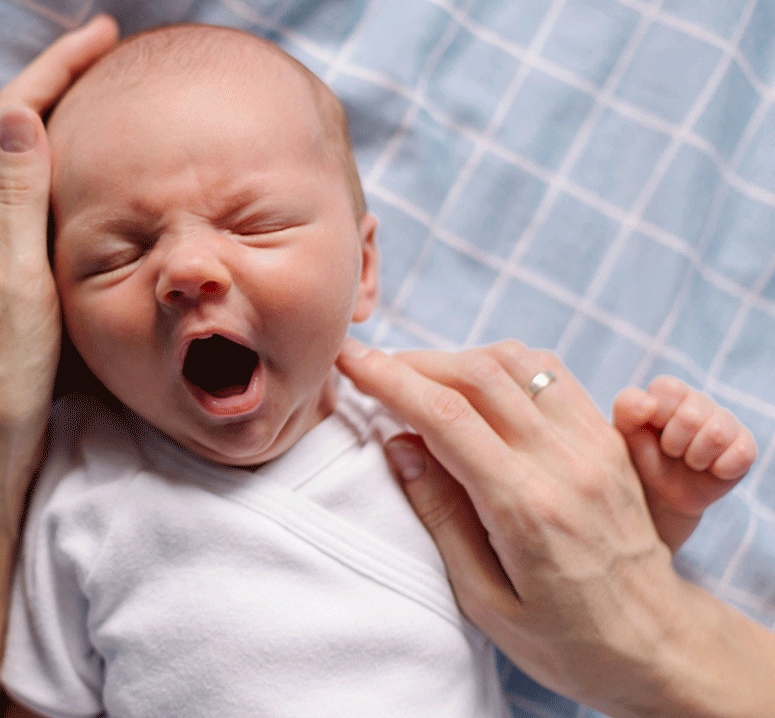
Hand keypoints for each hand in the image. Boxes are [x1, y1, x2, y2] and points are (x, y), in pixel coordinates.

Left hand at [0, 14, 118, 519]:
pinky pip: (25, 195)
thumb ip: (15, 200)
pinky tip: (81, 179)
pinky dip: (54, 165)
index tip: (101, 35)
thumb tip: (20, 113)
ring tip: (98, 98)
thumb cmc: (0, 372)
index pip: (13, 113)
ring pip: (18, 159)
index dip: (55, 67)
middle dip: (57, 80)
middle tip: (105, 52)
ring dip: (55, 117)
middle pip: (13, 126)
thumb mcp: (14, 283)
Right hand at [336, 339, 733, 717]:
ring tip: (419, 376)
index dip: (388, 377)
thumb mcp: (484, 600)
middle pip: (478, 374)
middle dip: (414, 361)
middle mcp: (565, 464)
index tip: (348, 358)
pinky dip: (503, 365)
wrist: (655, 646)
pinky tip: (475, 383)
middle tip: (373, 367)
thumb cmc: (563, 640)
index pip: (445, 415)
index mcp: (526, 507)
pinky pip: (553, 376)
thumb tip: (398, 444)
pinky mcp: (609, 442)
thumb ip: (441, 517)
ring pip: (518, 363)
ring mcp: (594, 447)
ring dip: (458, 357)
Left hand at [613, 376, 756, 551]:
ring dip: (694, 457)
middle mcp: (701, 401)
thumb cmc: (640, 455)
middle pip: (691, 416)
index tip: (651, 430)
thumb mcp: (624, 430)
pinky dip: (719, 469)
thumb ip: (627, 406)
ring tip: (687, 461)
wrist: (658, 493)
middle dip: (672, 443)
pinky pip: (740, 454)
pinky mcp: (745, 447)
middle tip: (669, 451)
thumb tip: (649, 403)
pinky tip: (708, 470)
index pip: (669, 389)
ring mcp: (727, 422)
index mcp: (671, 391)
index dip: (656, 416)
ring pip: (716, 434)